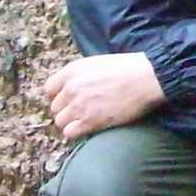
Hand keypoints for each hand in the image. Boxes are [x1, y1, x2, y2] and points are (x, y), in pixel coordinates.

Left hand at [42, 52, 165, 141]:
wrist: (147, 78)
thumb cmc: (129, 68)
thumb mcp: (98, 63)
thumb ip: (81, 75)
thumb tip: (72, 88)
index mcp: (73, 70)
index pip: (49, 89)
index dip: (59, 96)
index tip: (69, 100)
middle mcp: (72, 87)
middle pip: (55, 108)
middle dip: (66, 111)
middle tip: (82, 112)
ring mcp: (79, 105)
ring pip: (60, 122)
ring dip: (71, 123)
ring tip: (86, 120)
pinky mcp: (90, 121)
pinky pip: (70, 133)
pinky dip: (77, 133)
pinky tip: (89, 128)